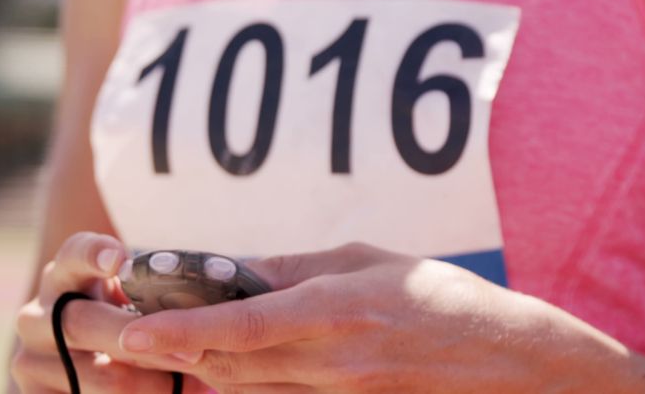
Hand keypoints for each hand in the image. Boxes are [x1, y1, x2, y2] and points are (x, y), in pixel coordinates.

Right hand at [10, 231, 181, 392]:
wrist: (81, 365)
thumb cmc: (124, 322)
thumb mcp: (130, 300)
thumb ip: (153, 296)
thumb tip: (201, 311)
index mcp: (64, 276)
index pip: (72, 255)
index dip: (93, 255)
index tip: (119, 260)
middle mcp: (36, 316)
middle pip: (86, 323)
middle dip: (147, 338)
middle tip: (194, 353)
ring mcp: (30, 362)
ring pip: (103, 376)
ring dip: (156, 383)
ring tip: (198, 384)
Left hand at [117, 243, 602, 392]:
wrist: (509, 365)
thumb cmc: (446, 301)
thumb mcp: (373, 262)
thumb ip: (302, 267)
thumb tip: (244, 269)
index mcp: (337, 313)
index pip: (241, 327)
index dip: (182, 332)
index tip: (136, 332)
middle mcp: (332, 365)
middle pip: (230, 366)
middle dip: (177, 352)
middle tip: (135, 333)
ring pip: (248, 390)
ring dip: (206, 369)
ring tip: (175, 345)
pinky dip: (250, 385)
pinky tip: (239, 365)